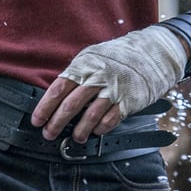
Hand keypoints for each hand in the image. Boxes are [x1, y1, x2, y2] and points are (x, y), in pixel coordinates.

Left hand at [33, 24, 186, 141]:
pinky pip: (110, 120)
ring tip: (75, 138)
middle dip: (56, 123)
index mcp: (84, 66)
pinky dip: (101, 128)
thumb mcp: (93, 57)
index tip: (37, 120)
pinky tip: (96, 132)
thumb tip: (57, 94)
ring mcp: (113, 90)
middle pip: (71, 105)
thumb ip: (77, 74)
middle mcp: (97, 78)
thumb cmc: (119, 56)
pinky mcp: (129, 101)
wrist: (154, 52)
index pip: (58, 89)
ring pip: (90, 116)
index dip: (45, 107)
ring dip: (79, 130)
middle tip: (48, 134)